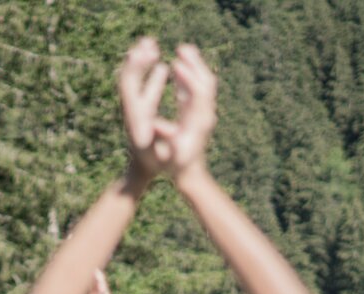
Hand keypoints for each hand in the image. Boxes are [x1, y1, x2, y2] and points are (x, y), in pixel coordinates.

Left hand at [119, 37, 169, 180]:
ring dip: (142, 63)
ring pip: (135, 81)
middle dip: (137, 58)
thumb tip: (159, 125)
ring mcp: (135, 109)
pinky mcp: (141, 113)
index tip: (149, 51)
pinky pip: (143, 90)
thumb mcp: (155, 152)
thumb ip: (157, 139)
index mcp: (134, 114)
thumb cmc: (151, 164)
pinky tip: (162, 67)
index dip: (137, 65)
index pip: (129, 84)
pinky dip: (150, 76)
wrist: (140, 172)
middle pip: (128, 77)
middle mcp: (131, 109)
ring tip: (152, 46)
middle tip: (149, 41)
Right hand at [152, 44, 217, 182]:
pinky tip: (178, 69)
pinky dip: (189, 77)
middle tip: (182, 49)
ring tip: (182, 51)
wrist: (190, 175)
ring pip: (204, 83)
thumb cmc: (176, 168)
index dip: (188, 77)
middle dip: (195, 64)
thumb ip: (167, 141)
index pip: (198, 93)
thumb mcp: (171, 156)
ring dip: (194, 66)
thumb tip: (157, 126)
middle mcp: (205, 114)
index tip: (176, 63)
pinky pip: (197, 90)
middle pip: (206, 83)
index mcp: (198, 122)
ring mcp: (203, 113)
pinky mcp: (198, 114)